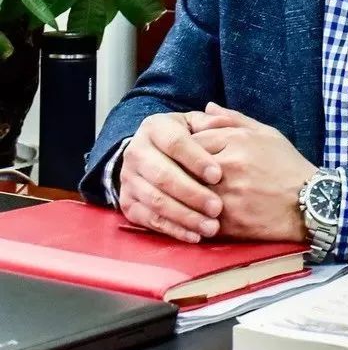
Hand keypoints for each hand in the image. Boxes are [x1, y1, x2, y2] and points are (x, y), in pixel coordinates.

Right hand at [118, 109, 238, 243]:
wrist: (152, 154)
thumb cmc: (184, 139)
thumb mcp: (194, 124)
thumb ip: (211, 121)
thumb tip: (216, 113)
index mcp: (154, 128)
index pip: (175, 143)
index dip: (196, 159)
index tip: (218, 175)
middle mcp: (136, 152)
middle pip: (163, 176)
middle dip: (192, 194)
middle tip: (218, 207)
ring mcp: (129, 179)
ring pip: (156, 201)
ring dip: (185, 216)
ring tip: (211, 226)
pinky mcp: (127, 203)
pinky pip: (149, 220)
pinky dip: (173, 230)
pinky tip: (194, 235)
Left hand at [190, 102, 317, 241]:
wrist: (309, 202)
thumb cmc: (286, 164)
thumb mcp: (265, 133)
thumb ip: (233, 119)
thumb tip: (206, 108)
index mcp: (237, 141)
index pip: (193, 140)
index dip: (185, 147)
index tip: (184, 153)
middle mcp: (229, 167)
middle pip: (185, 167)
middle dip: (179, 170)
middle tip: (177, 173)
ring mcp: (227, 196)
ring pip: (189, 193)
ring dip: (184, 193)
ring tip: (183, 193)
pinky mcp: (228, 222)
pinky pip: (198, 217)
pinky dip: (193, 214)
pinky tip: (195, 212)